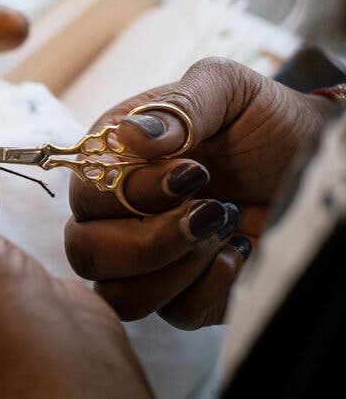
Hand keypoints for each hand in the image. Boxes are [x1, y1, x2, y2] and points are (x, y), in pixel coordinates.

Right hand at [65, 57, 336, 328]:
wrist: (319, 156)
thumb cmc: (265, 119)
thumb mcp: (227, 90)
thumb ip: (178, 106)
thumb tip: (130, 137)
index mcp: (113, 160)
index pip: (83, 192)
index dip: (130, 193)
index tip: (194, 173)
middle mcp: (118, 212)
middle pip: (84, 251)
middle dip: (147, 240)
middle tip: (209, 209)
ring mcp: (148, 257)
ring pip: (118, 294)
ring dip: (173, 268)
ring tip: (222, 228)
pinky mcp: (185, 293)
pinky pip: (172, 314)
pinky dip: (208, 287)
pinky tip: (237, 250)